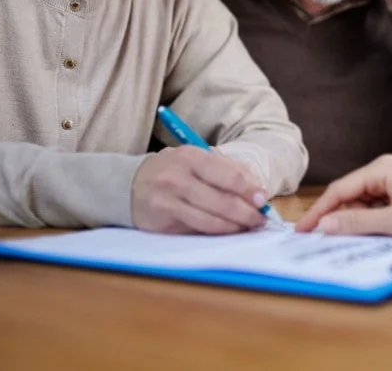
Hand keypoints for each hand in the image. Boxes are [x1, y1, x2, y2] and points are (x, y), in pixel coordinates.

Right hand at [131, 147, 269, 234]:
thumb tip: (257, 189)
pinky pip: (196, 232)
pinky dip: (215, 234)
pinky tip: (226, 231)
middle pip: (223, 202)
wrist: (129, 184)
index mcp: (190, 157)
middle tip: (260, 219)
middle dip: (247, 213)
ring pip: (211, 222)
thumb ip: (227, 169)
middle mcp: (177, 179)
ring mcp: (167, 203)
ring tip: (246, 227)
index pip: (229, 175)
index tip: (262, 199)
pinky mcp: (161, 225)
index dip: (250, 190)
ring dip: (234, 227)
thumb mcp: (196, 159)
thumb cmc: (173, 170)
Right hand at [296, 154, 391, 237]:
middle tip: (317, 240)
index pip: (340, 189)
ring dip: (353, 218)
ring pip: (365, 199)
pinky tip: (366, 233)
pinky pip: (380, 203)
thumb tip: (325, 225)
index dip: (320, 211)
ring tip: (340, 240)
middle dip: (335, 215)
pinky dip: (370, 218)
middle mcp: (390, 167)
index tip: (303, 231)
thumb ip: (358, 222)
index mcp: (384, 168)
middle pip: (351, 192)